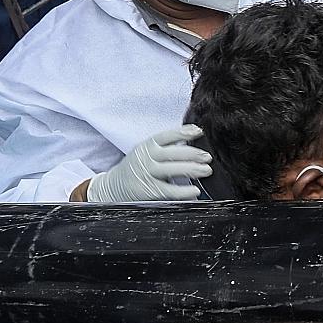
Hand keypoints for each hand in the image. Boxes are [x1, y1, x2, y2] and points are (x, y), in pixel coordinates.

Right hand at [86, 124, 211, 202]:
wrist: (113, 186)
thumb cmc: (138, 167)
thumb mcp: (147, 152)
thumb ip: (166, 148)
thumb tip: (194, 144)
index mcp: (147, 146)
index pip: (166, 136)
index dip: (183, 132)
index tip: (198, 131)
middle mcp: (146, 158)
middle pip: (172, 153)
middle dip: (193, 154)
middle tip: (208, 157)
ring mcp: (146, 174)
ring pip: (171, 170)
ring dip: (191, 169)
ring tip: (207, 170)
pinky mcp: (147, 190)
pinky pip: (168, 191)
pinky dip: (183, 191)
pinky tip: (195, 191)